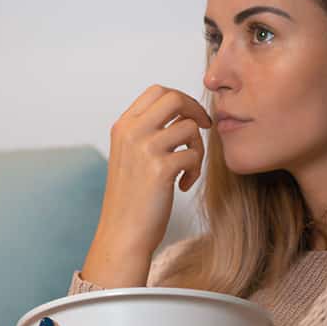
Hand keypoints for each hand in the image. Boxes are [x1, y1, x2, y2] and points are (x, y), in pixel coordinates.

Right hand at [83, 85, 212, 284]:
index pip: (157, 91)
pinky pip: (193, 155)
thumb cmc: (131, 198)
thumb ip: (147, 132)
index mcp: (123, 126)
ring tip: (188, 169)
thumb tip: (182, 112)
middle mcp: (131, 132)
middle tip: (204, 128)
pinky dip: (195, 171)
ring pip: (189, 127)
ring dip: (197, 147)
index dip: (181, 99)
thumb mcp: (130, 156)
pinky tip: (183, 186)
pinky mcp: (160, 169)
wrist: (122, 233)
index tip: (191, 117)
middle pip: (174, 98)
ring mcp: (144, 149)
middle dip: (195, 110)